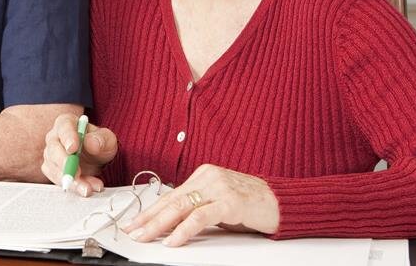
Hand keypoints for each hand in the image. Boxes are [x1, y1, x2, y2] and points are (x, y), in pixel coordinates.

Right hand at [41, 113, 117, 195]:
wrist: (96, 159)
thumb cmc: (100, 144)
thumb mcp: (107, 140)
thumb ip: (101, 140)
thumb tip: (91, 143)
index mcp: (67, 123)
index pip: (64, 128)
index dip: (68, 138)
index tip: (73, 149)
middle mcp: (55, 137)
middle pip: (53, 150)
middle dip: (66, 165)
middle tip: (77, 175)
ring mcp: (51, 155)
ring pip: (54, 168)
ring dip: (71, 180)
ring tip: (88, 188)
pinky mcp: (52, 170)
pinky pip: (57, 180)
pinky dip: (72, 187)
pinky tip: (86, 188)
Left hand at [122, 164, 279, 246]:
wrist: (283, 202)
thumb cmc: (252, 204)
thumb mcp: (219, 202)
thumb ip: (198, 206)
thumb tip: (172, 222)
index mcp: (203, 174)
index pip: (170, 194)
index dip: (150, 210)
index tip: (135, 222)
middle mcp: (208, 177)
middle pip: (171, 200)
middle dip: (149, 218)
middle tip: (132, 230)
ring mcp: (219, 187)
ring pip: (181, 207)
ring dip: (160, 224)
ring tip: (145, 236)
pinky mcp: (230, 201)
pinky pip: (201, 217)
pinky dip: (184, 230)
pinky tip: (173, 240)